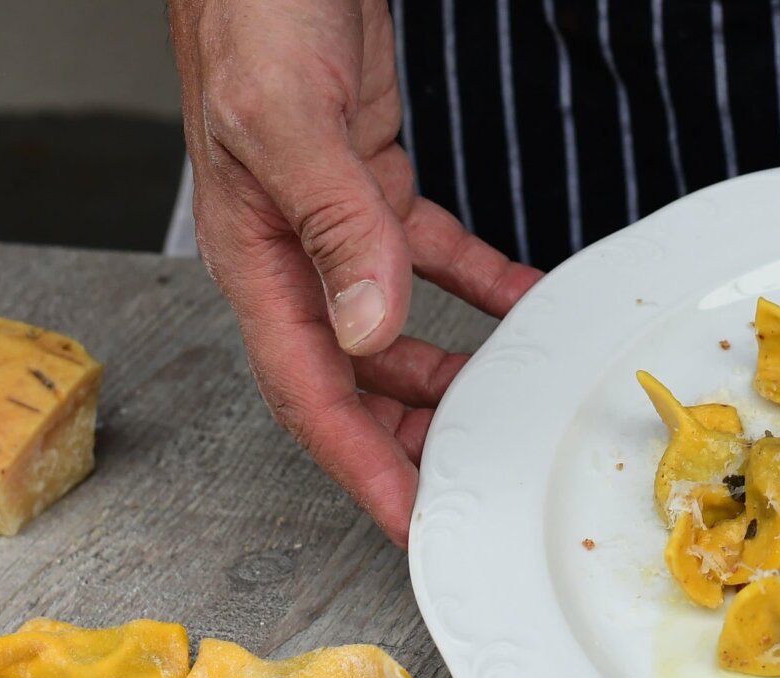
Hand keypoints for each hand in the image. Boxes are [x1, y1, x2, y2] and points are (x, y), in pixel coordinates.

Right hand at [169, 0, 541, 545]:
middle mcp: (291, 253)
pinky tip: (526, 307)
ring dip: (448, 376)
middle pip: (352, 382)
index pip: (310, 393)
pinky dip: (481, 289)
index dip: (363, 467)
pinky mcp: (373, 187)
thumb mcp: (287, 120)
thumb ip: (335, 226)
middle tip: (474, 486)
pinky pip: (434, 259)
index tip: (411, 524)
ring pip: (392, 331)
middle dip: (410, 441)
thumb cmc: (253, 12)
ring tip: (504, 410)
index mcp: (255, 258)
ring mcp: (333, 223)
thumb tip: (371, 329)